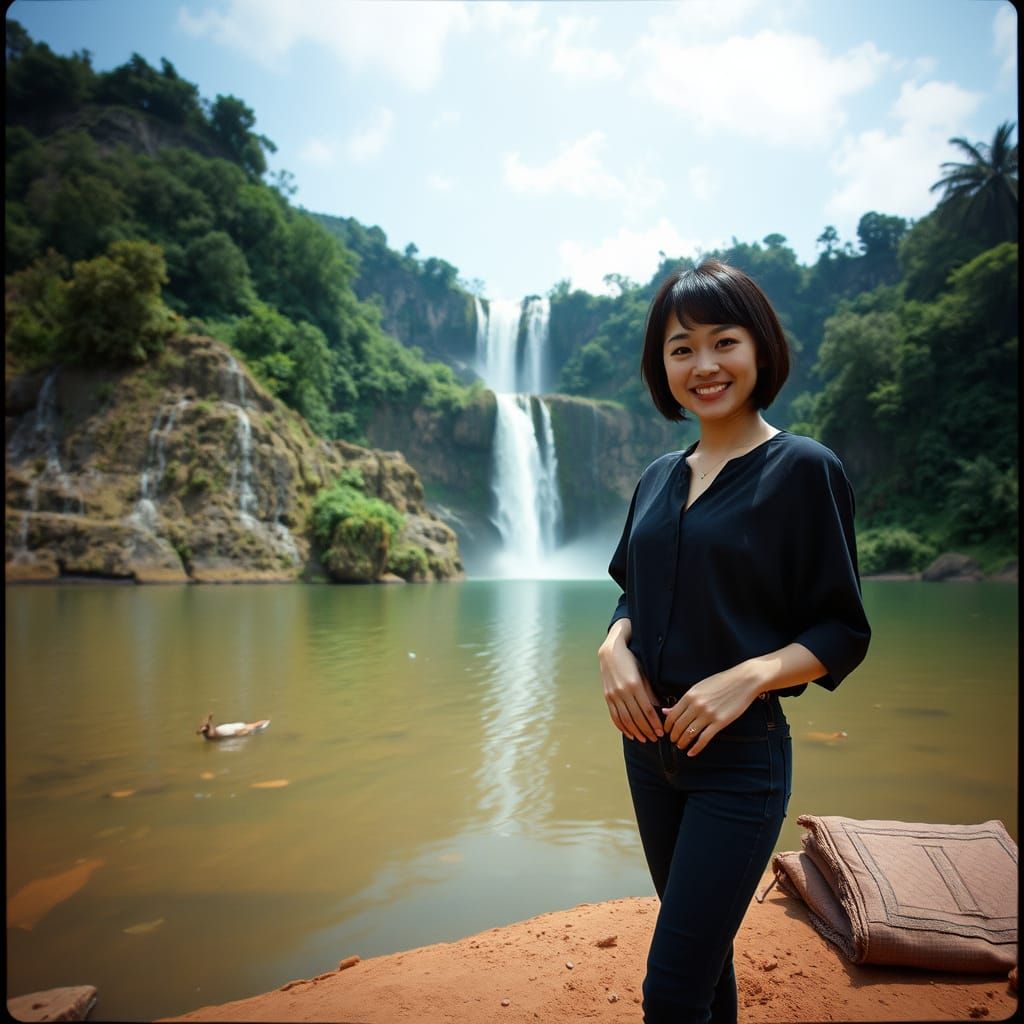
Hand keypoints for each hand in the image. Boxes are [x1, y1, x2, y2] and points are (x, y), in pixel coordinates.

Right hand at [598, 621, 662, 742]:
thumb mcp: (643, 673)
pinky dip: (622, 727)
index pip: (647, 710)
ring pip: (625, 719)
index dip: (654, 723)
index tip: (661, 732)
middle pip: (636, 717)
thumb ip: (649, 691)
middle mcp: (623, 692)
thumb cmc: (631, 661)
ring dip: (635, 731)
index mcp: (635, 685)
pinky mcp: (607, 697)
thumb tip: (658, 708)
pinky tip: (629, 733)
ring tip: (643, 739)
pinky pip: (614, 716)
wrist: (610, 652)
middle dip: (647, 730)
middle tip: (655, 738)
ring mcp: (613, 695)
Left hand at [662, 667, 760, 755]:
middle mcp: (697, 705)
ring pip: (689, 734)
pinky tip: (691, 752)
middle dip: (674, 736)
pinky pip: (704, 739)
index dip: (667, 726)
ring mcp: (708, 714)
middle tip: (673, 741)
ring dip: (683, 742)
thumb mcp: (699, 688)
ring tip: (681, 746)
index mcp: (690, 695)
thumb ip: (683, 701)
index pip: (672, 715)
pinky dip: (696, 748)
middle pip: (679, 726)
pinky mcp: (720, 722)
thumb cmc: (721, 682)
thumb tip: (666, 711)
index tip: (667, 731)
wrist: (744, 680)